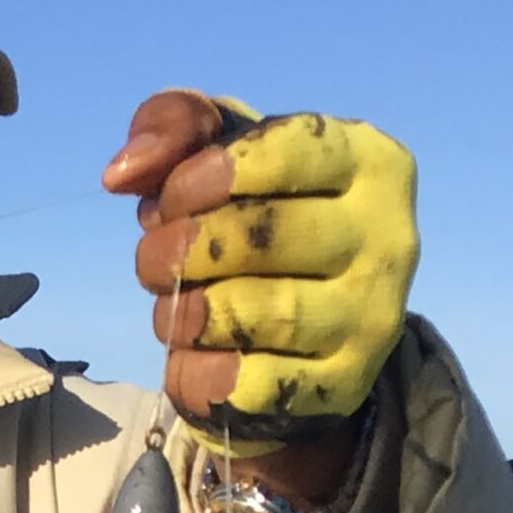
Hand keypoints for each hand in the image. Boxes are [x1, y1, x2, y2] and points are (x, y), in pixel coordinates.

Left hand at [103, 91, 417, 486]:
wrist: (298, 334)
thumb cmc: (254, 216)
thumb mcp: (219, 151)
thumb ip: (174, 127)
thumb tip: (123, 172)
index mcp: (372, 162)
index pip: (288, 150)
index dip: (206, 175)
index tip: (172, 197)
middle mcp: (389, 239)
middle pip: (263, 235)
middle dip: (181, 248)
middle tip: (155, 259)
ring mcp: (371, 318)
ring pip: (254, 312)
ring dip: (183, 311)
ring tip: (172, 306)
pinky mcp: (340, 386)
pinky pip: (245, 383)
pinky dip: (193, 370)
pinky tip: (190, 354)